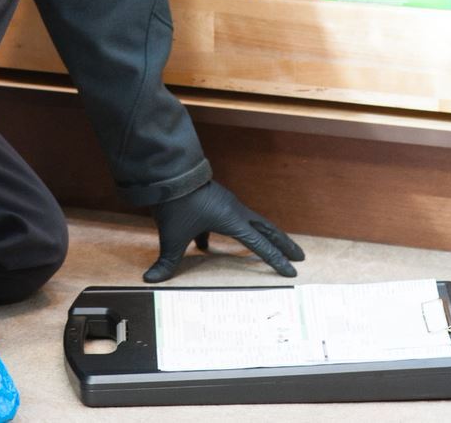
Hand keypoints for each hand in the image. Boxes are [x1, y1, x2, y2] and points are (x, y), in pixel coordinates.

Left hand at [145, 181, 305, 282]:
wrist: (166, 172)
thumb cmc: (175, 203)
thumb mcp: (172, 236)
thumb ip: (166, 261)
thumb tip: (150, 279)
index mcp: (232, 220)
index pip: (261, 245)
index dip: (277, 260)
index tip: (293, 272)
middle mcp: (234, 210)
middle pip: (267, 229)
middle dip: (283, 244)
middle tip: (299, 256)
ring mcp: (224, 203)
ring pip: (250, 222)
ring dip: (261, 235)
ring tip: (269, 247)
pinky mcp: (212, 200)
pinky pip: (224, 219)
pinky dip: (221, 233)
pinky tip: (204, 246)